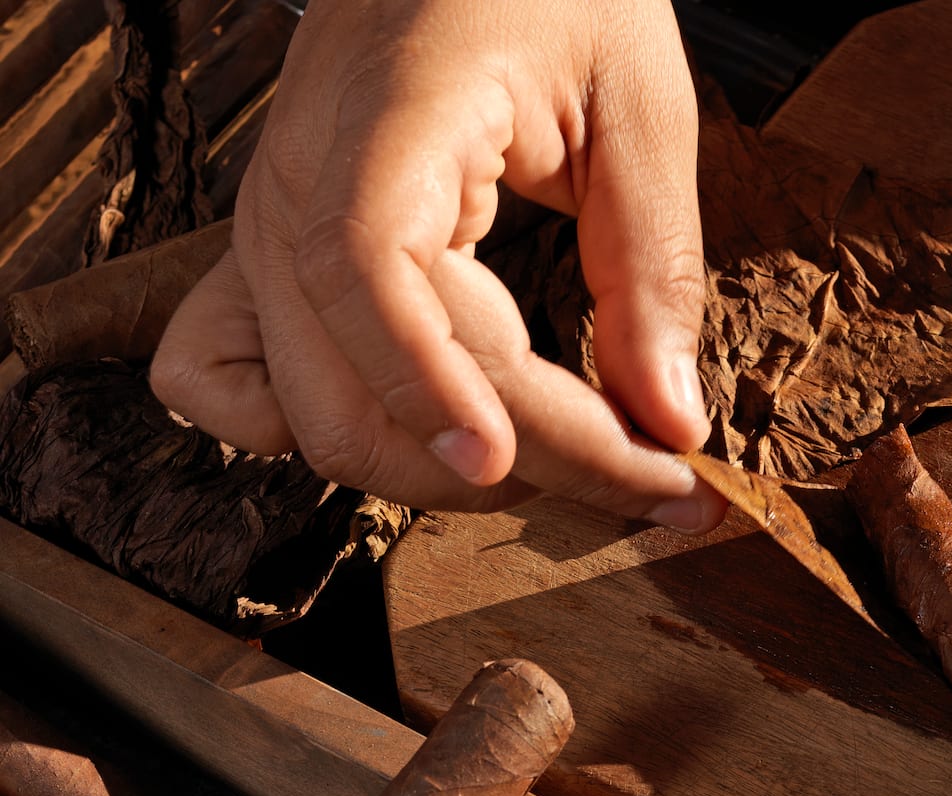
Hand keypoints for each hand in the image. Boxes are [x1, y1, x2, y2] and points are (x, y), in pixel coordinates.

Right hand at [150, 0, 724, 525]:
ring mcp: (266, 232)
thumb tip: (673, 425)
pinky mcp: (262, 262)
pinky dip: (299, 432)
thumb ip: (656, 270)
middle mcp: (299, 185)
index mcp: (386, 119)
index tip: (511, 465)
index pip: (372, 279)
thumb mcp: (642, 103)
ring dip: (446, 474)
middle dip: (506, 467)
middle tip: (650, 477)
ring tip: (578, 459)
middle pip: (357, 397)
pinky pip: (221, 380)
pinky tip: (406, 431)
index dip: (430, 391)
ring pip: (319, 421)